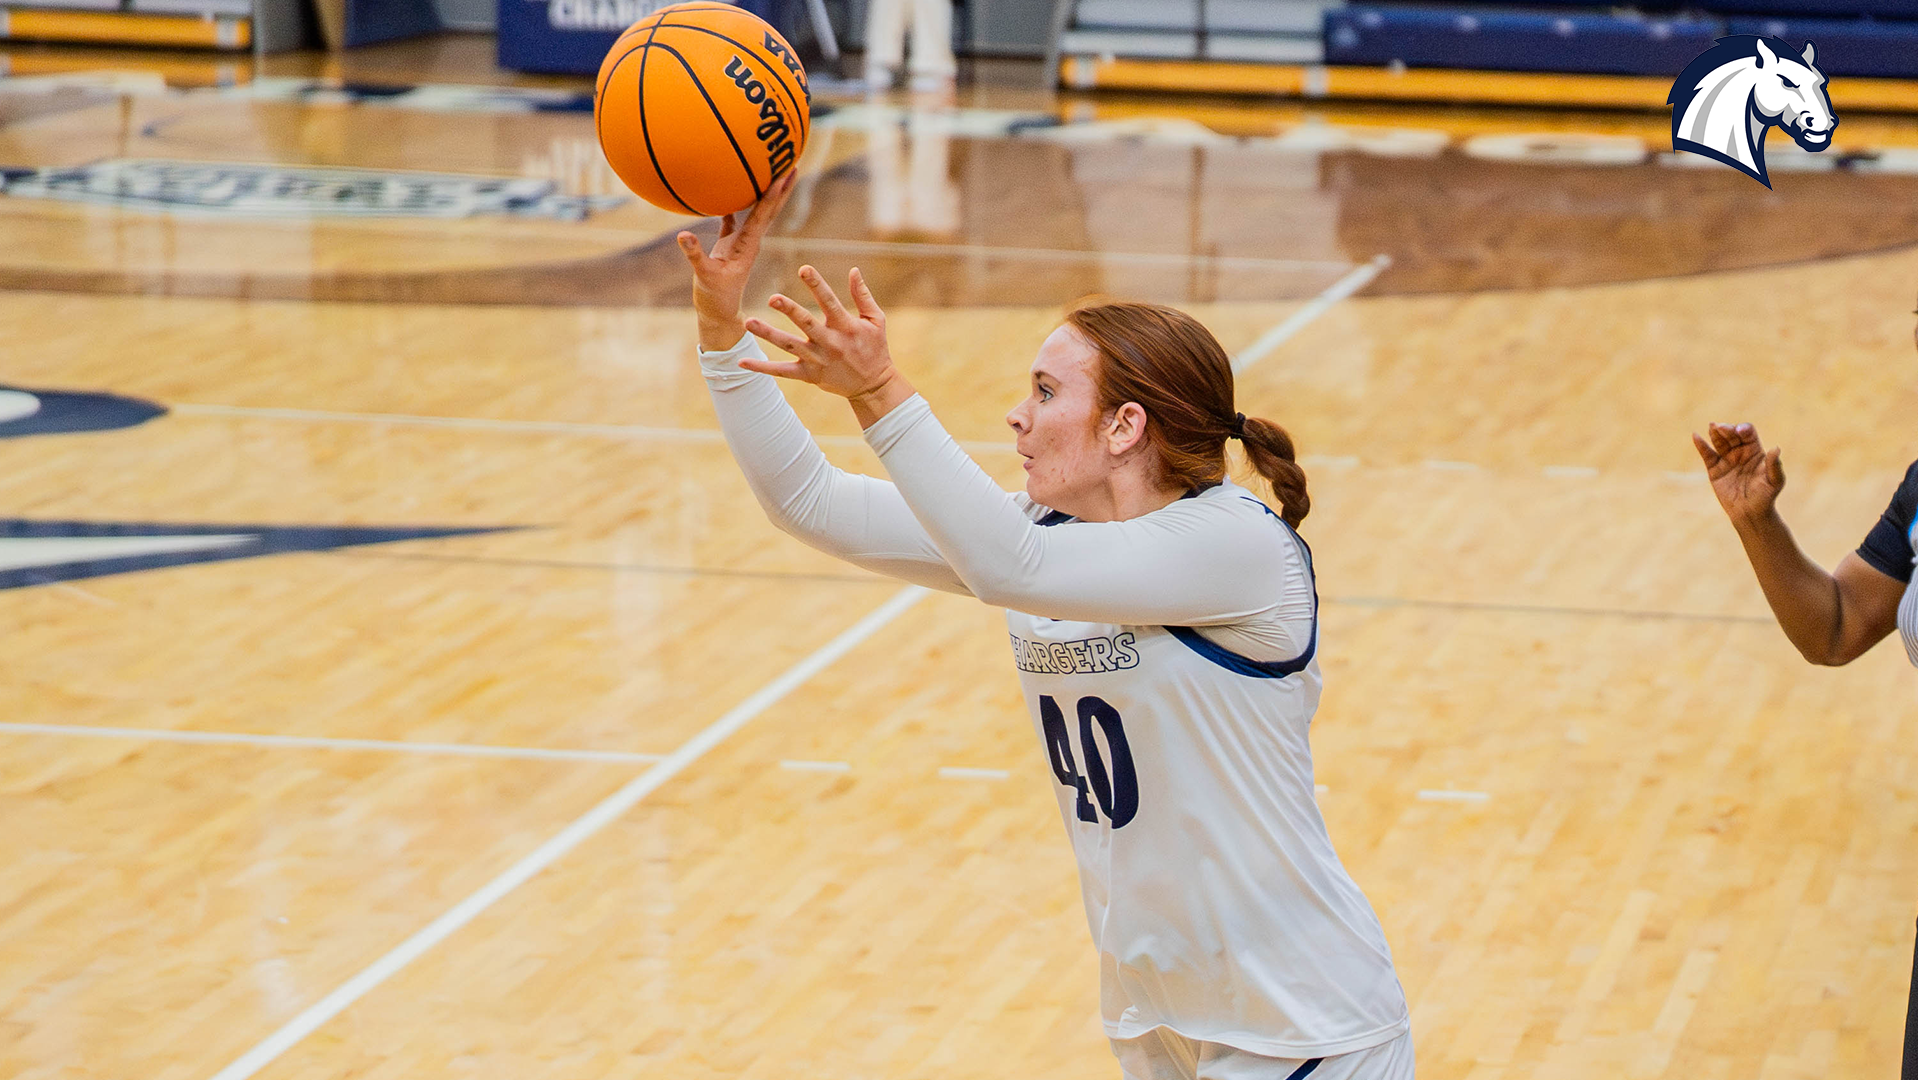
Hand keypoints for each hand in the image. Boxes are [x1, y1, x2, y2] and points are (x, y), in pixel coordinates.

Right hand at [676, 171, 797, 350]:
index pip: (764, 215)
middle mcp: (751, 240)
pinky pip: (736, 217)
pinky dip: (739, 202)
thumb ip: (695, 255)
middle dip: (782, 186)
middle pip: (771, 208)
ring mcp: (742, 241)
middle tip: (793, 161)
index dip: (773, 194)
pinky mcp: (731, 244)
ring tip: (775, 168)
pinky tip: (736, 186)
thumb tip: (683, 234)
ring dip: (767, 190)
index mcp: (748, 245)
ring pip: (758, 210)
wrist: (719, 313)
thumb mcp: (704, 276)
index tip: (784, 172)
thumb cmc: (715, 297)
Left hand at [743, 265, 913, 424]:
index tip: (803, 268)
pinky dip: (762, 368)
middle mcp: (830, 343)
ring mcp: (818, 360)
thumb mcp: (876, 320)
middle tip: (773, 298)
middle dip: (790, 310)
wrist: (873, 386)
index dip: (816, 285)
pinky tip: (742, 361)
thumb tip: (853, 270)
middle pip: (806, 324)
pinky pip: (782, 372)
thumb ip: (863, 295)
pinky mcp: (809, 376)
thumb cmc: (875, 349)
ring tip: (748, 322)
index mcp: (846, 326)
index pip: (829, 301)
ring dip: (768, 334)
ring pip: (789, 346)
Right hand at [1693, 422, 1785, 525]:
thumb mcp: (1775, 481)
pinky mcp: (1715, 470)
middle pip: (1732, 435)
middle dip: (1727, 429)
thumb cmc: (1766, 496)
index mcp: (1755, 451)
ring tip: (1712, 426)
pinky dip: (1701, 445)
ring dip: (1715, 433)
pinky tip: (1696, 436)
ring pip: (1719, 442)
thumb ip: (1775, 465)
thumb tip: (1776, 448)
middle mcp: (1740, 453)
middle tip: (1722, 427)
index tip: (1740, 432)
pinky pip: (1707, 455)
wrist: (1750, 513)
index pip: (1748, 434)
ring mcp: (1727, 460)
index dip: (1744, 430)